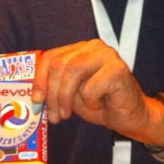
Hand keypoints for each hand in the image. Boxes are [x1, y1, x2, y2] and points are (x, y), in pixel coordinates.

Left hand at [31, 40, 163, 145]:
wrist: (129, 117)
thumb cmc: (99, 104)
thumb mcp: (69, 94)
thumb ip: (53, 87)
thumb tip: (34, 96)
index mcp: (79, 49)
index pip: (51, 57)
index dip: (39, 79)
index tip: (37, 100)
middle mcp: (93, 47)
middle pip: (60, 64)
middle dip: (51, 93)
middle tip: (53, 115)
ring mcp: (107, 55)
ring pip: (73, 71)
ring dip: (65, 97)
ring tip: (66, 114)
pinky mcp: (118, 69)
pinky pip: (92, 87)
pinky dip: (90, 102)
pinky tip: (98, 106)